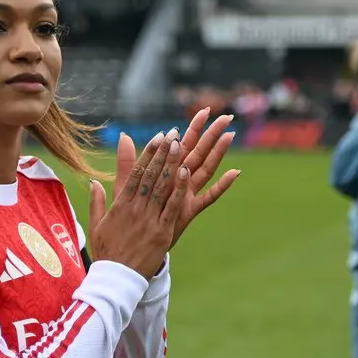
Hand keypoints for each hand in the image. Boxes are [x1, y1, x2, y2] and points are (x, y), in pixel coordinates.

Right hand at [88, 131, 187, 278]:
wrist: (116, 280)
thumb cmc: (106, 253)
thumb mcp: (96, 224)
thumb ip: (97, 201)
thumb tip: (93, 181)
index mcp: (119, 206)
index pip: (134, 173)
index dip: (147, 154)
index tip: (157, 137)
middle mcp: (134, 209)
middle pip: (150, 175)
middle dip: (162, 153)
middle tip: (172, 134)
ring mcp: (149, 220)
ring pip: (162, 187)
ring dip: (171, 164)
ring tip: (180, 144)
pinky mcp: (162, 233)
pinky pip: (172, 207)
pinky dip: (179, 189)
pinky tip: (186, 173)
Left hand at [111, 109, 240, 248]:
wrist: (134, 247)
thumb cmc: (131, 216)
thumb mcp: (128, 186)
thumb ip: (128, 162)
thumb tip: (123, 135)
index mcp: (166, 173)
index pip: (182, 144)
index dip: (193, 128)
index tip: (205, 110)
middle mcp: (179, 182)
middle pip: (198, 153)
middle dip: (211, 134)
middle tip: (227, 116)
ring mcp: (186, 196)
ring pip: (206, 169)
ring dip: (218, 153)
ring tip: (230, 135)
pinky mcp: (188, 212)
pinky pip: (208, 197)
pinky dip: (221, 186)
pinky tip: (234, 173)